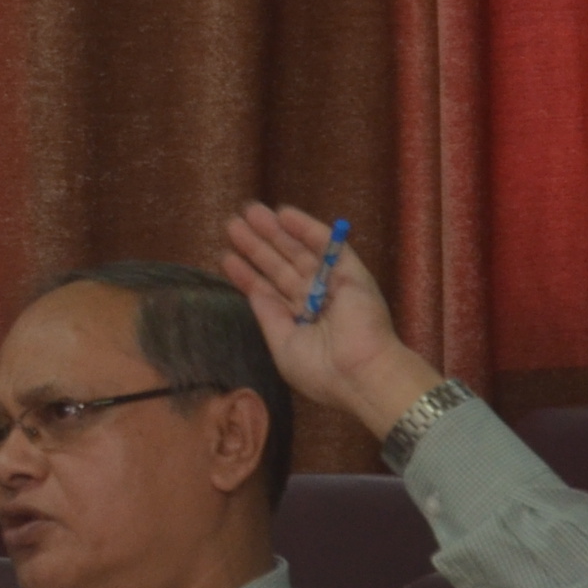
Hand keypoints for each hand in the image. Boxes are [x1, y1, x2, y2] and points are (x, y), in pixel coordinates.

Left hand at [218, 203, 444, 440]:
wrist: (359, 375)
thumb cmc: (321, 371)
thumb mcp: (283, 345)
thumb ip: (270, 316)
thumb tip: (255, 293)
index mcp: (301, 323)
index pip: (270, 291)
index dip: (249, 274)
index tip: (228, 256)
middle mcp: (318, 302)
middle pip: (282, 267)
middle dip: (258, 246)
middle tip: (233, 224)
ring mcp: (335, 287)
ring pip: (300, 252)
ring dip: (276, 232)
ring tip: (249, 212)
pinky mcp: (353, 275)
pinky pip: (329, 246)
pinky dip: (308, 229)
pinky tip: (284, 214)